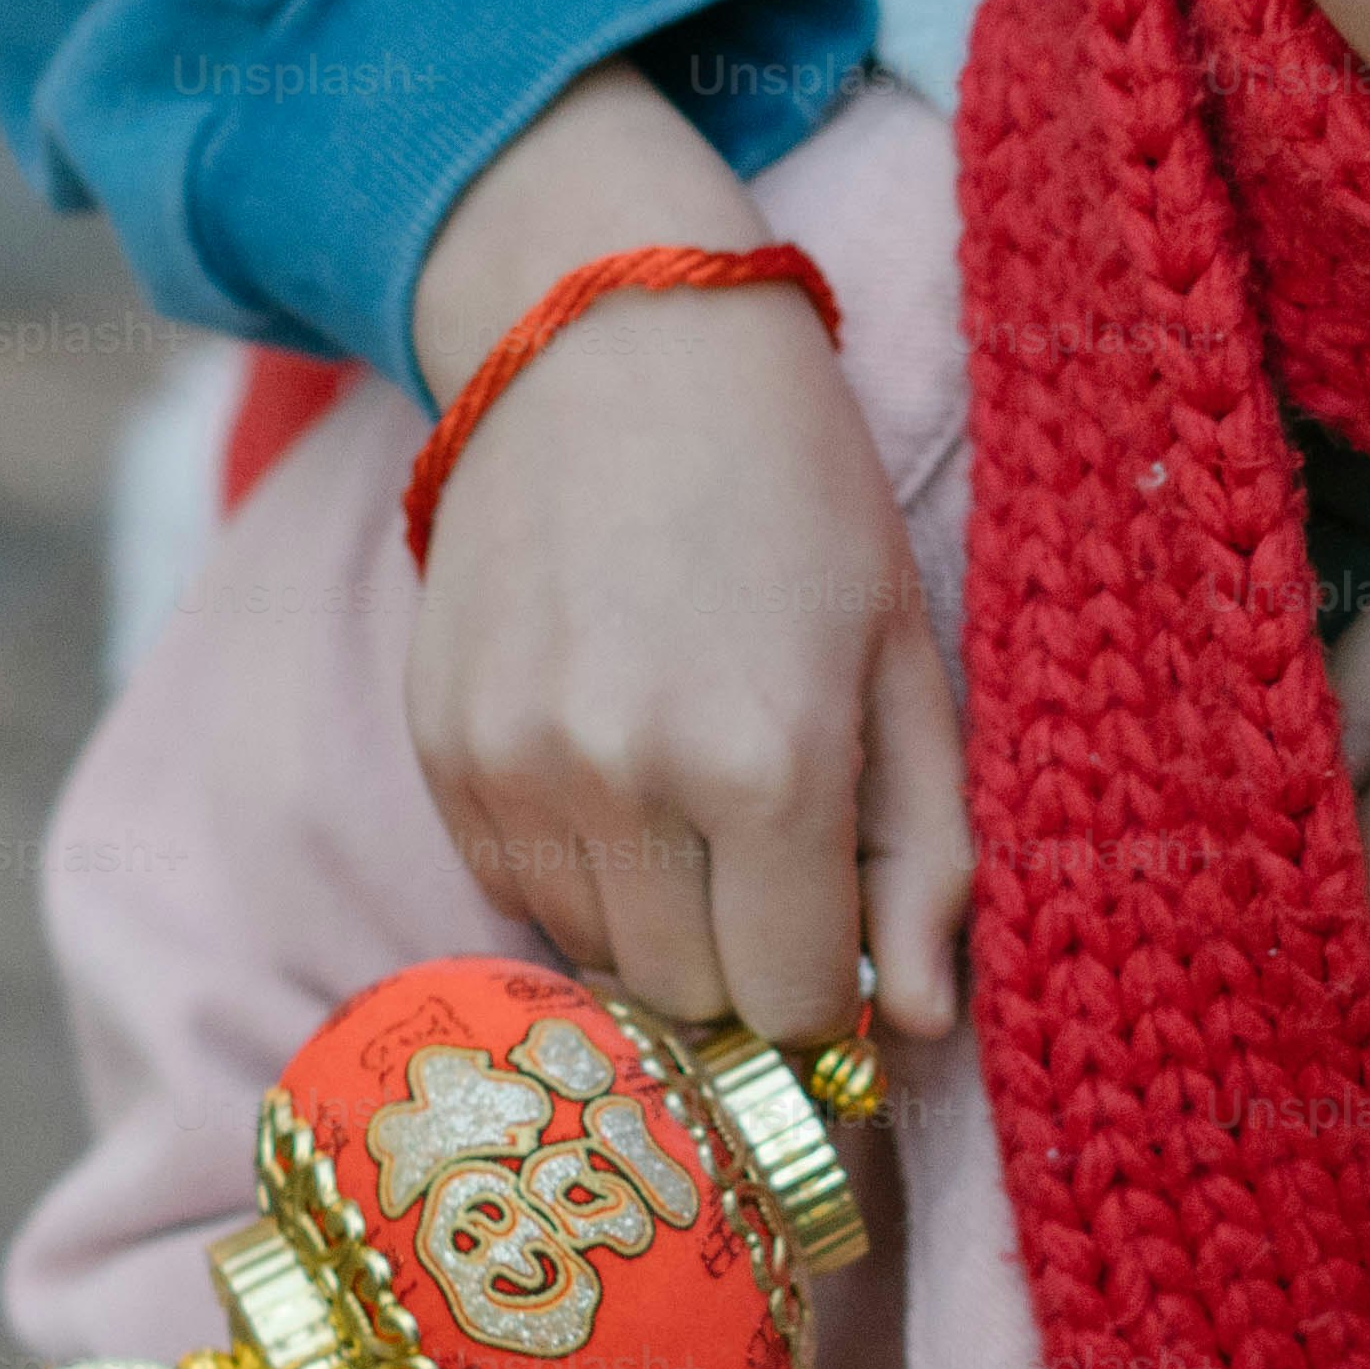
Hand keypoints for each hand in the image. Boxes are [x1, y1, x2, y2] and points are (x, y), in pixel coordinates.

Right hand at [403, 68, 967, 1047]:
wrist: (612, 340)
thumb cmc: (794, 494)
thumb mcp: (901, 661)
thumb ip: (929, 859)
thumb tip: (918, 1027)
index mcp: (767, 765)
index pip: (787, 1007)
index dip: (824, 990)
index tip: (836, 927)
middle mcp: (625, 783)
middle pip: (686, 999)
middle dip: (739, 957)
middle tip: (766, 850)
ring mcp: (514, 770)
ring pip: (594, 956)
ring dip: (651, 915)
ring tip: (682, 784)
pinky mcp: (441, 751)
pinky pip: (513, 892)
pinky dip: (572, 866)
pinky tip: (607, 757)